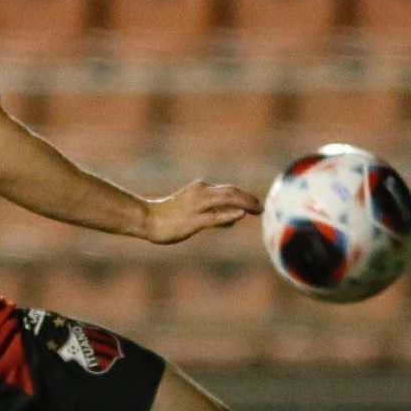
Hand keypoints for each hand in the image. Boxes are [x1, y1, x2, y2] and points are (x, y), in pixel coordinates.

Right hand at [142, 180, 261, 244]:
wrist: (147, 219)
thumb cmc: (170, 217)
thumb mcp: (194, 210)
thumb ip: (215, 213)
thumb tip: (234, 218)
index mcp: (201, 189)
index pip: (229, 191)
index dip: (246, 196)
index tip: (257, 205)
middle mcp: (201, 193)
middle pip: (231, 192)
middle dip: (249, 199)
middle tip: (263, 208)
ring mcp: (197, 206)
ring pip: (226, 200)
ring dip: (245, 203)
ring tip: (258, 209)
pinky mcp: (193, 220)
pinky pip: (214, 216)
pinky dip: (228, 214)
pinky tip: (241, 214)